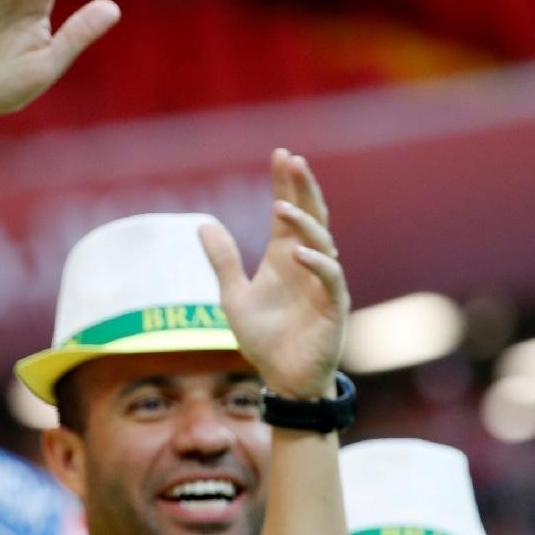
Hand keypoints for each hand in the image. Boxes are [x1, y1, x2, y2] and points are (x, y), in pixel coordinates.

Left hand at [199, 150, 348, 399]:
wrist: (283, 380)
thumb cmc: (264, 340)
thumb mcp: (234, 295)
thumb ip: (223, 260)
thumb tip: (201, 224)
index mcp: (285, 256)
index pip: (289, 210)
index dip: (285, 183)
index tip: (280, 154)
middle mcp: (307, 263)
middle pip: (311, 215)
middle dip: (303, 188)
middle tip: (293, 161)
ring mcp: (323, 283)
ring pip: (322, 242)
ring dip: (304, 222)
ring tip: (282, 206)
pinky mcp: (333, 306)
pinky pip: (330, 278)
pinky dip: (316, 262)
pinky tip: (296, 251)